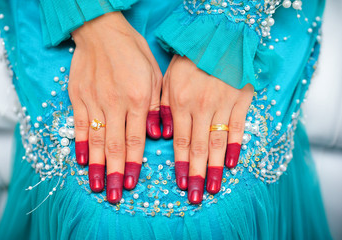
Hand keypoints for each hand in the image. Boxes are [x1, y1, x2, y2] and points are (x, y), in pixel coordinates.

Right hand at [69, 12, 162, 202]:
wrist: (102, 31)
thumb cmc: (133, 52)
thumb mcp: (155, 75)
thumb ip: (157, 107)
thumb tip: (159, 134)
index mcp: (138, 98)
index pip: (136, 139)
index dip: (133, 163)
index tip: (131, 183)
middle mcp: (115, 102)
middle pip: (115, 145)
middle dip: (114, 173)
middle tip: (113, 195)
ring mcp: (94, 100)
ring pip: (96, 139)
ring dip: (96, 165)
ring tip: (96, 185)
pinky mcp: (78, 97)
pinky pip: (79, 124)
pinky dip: (81, 144)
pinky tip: (81, 160)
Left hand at [161, 55, 253, 203]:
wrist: (218, 36)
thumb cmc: (189, 58)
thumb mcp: (168, 78)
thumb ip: (164, 106)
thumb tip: (161, 135)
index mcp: (180, 102)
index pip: (178, 140)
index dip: (179, 163)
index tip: (180, 184)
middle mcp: (200, 107)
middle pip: (197, 147)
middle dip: (195, 173)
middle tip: (196, 197)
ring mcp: (222, 104)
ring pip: (217, 142)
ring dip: (214, 167)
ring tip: (213, 188)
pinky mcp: (241, 100)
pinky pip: (237, 127)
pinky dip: (235, 146)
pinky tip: (232, 163)